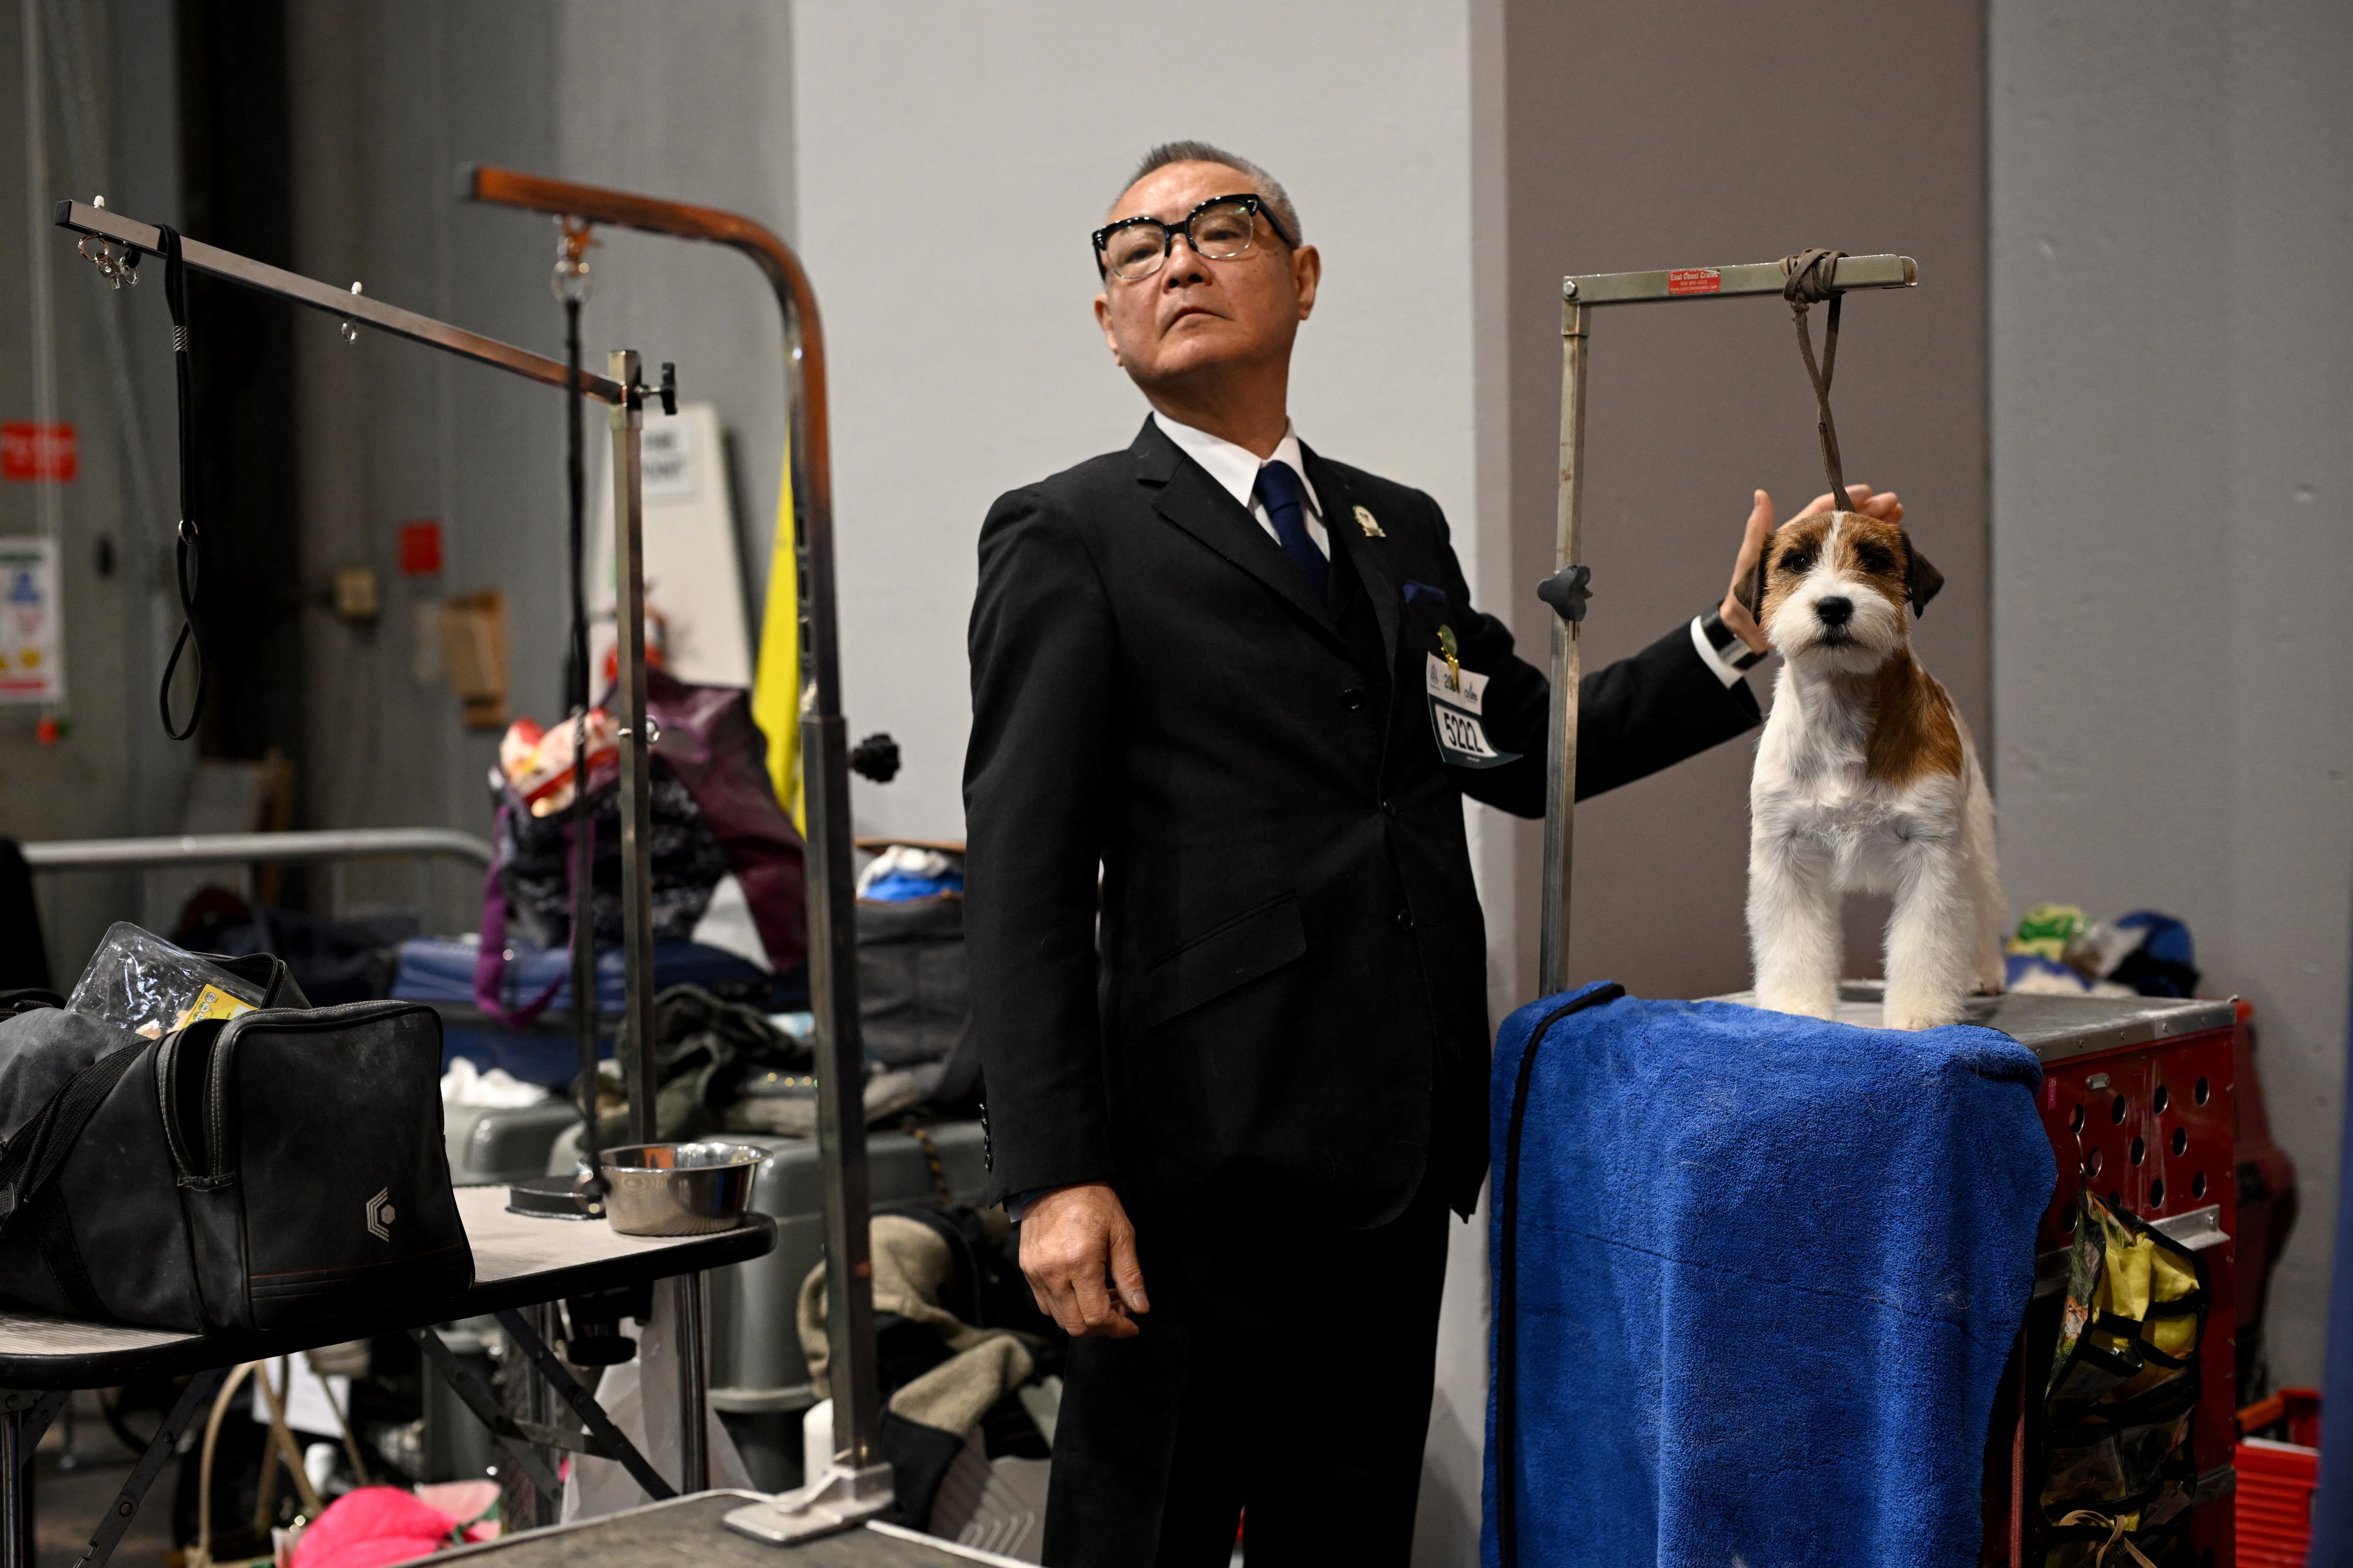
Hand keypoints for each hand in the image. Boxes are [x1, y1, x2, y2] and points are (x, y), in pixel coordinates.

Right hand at [1019, 1182, 1149, 1337]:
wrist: (1056, 1179)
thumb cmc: (1093, 1202)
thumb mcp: (1121, 1233)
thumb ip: (1130, 1275)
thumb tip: (1140, 1308)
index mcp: (1080, 1262)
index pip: (1096, 1317)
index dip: (1118, 1328)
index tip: (1132, 1325)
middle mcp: (1053, 1272)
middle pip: (1076, 1326)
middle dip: (1102, 1327)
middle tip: (1120, 1309)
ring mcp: (1036, 1273)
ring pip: (1059, 1319)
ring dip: (1084, 1318)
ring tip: (1103, 1297)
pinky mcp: (1027, 1269)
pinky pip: (1045, 1304)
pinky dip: (1066, 1307)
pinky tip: (1082, 1290)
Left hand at [1718, 483, 1904, 650]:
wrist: (1752, 638)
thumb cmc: (1745, 603)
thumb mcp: (1750, 567)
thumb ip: (1758, 534)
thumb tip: (1760, 496)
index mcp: (1796, 543)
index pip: (1823, 512)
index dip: (1845, 499)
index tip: (1868, 493)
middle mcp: (1814, 554)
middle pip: (1846, 525)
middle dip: (1871, 511)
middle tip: (1894, 506)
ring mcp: (1826, 573)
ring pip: (1857, 544)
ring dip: (1878, 529)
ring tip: (1899, 518)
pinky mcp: (1834, 593)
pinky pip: (1859, 570)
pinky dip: (1875, 557)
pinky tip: (1890, 553)